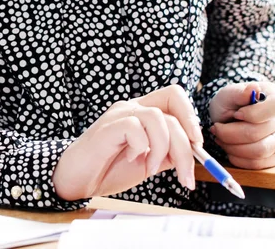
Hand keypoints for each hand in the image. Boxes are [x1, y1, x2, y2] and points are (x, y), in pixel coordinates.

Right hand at [52, 85, 202, 200]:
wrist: (77, 179)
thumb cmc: (109, 168)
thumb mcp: (148, 161)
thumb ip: (168, 152)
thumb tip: (193, 151)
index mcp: (143, 112)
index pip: (174, 95)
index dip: (190, 117)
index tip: (197, 146)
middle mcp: (132, 107)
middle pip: (172, 106)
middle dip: (185, 144)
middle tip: (184, 175)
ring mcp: (119, 114)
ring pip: (157, 118)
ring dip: (163, 149)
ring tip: (151, 168)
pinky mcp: (108, 127)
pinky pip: (136, 128)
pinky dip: (141, 148)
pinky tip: (131, 159)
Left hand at [209, 81, 274, 168]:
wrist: (227, 116)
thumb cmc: (230, 102)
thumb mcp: (228, 93)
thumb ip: (239, 92)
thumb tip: (254, 88)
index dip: (253, 113)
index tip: (235, 114)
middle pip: (260, 133)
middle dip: (231, 133)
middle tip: (216, 128)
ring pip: (260, 151)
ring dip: (233, 147)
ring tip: (220, 138)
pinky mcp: (274, 156)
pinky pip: (258, 164)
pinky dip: (238, 159)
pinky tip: (228, 148)